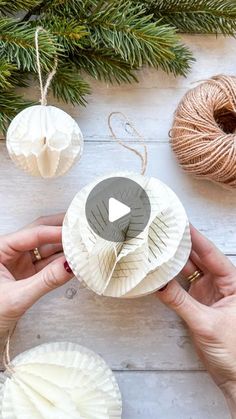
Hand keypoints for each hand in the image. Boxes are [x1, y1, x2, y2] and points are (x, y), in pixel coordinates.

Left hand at [0, 214, 72, 337]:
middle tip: (82, 226)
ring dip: (64, 247)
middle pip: (40, 233)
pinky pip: (47, 263)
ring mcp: (19, 262)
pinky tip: (74, 260)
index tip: (75, 233)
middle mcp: (9, 251)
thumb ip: (45, 281)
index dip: (56, 231)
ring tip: (83, 245)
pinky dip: (61, 261)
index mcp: (0, 248)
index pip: (33, 233)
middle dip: (61, 229)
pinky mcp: (26, 274)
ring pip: (46, 248)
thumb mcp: (17, 297)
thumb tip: (69, 266)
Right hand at [157, 226, 235, 416]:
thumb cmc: (233, 351)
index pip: (212, 254)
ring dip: (175, 262)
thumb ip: (181, 303)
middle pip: (199, 259)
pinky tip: (159, 273)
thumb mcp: (206, 324)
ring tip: (159, 247)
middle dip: (183, 245)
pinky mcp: (197, 305)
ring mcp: (207, 294)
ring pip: (189, 272)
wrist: (233, 376)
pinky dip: (170, 281)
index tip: (182, 224)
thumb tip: (159, 285)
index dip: (197, 238)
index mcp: (232, 283)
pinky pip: (181, 288)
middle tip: (166, 231)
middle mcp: (220, 285)